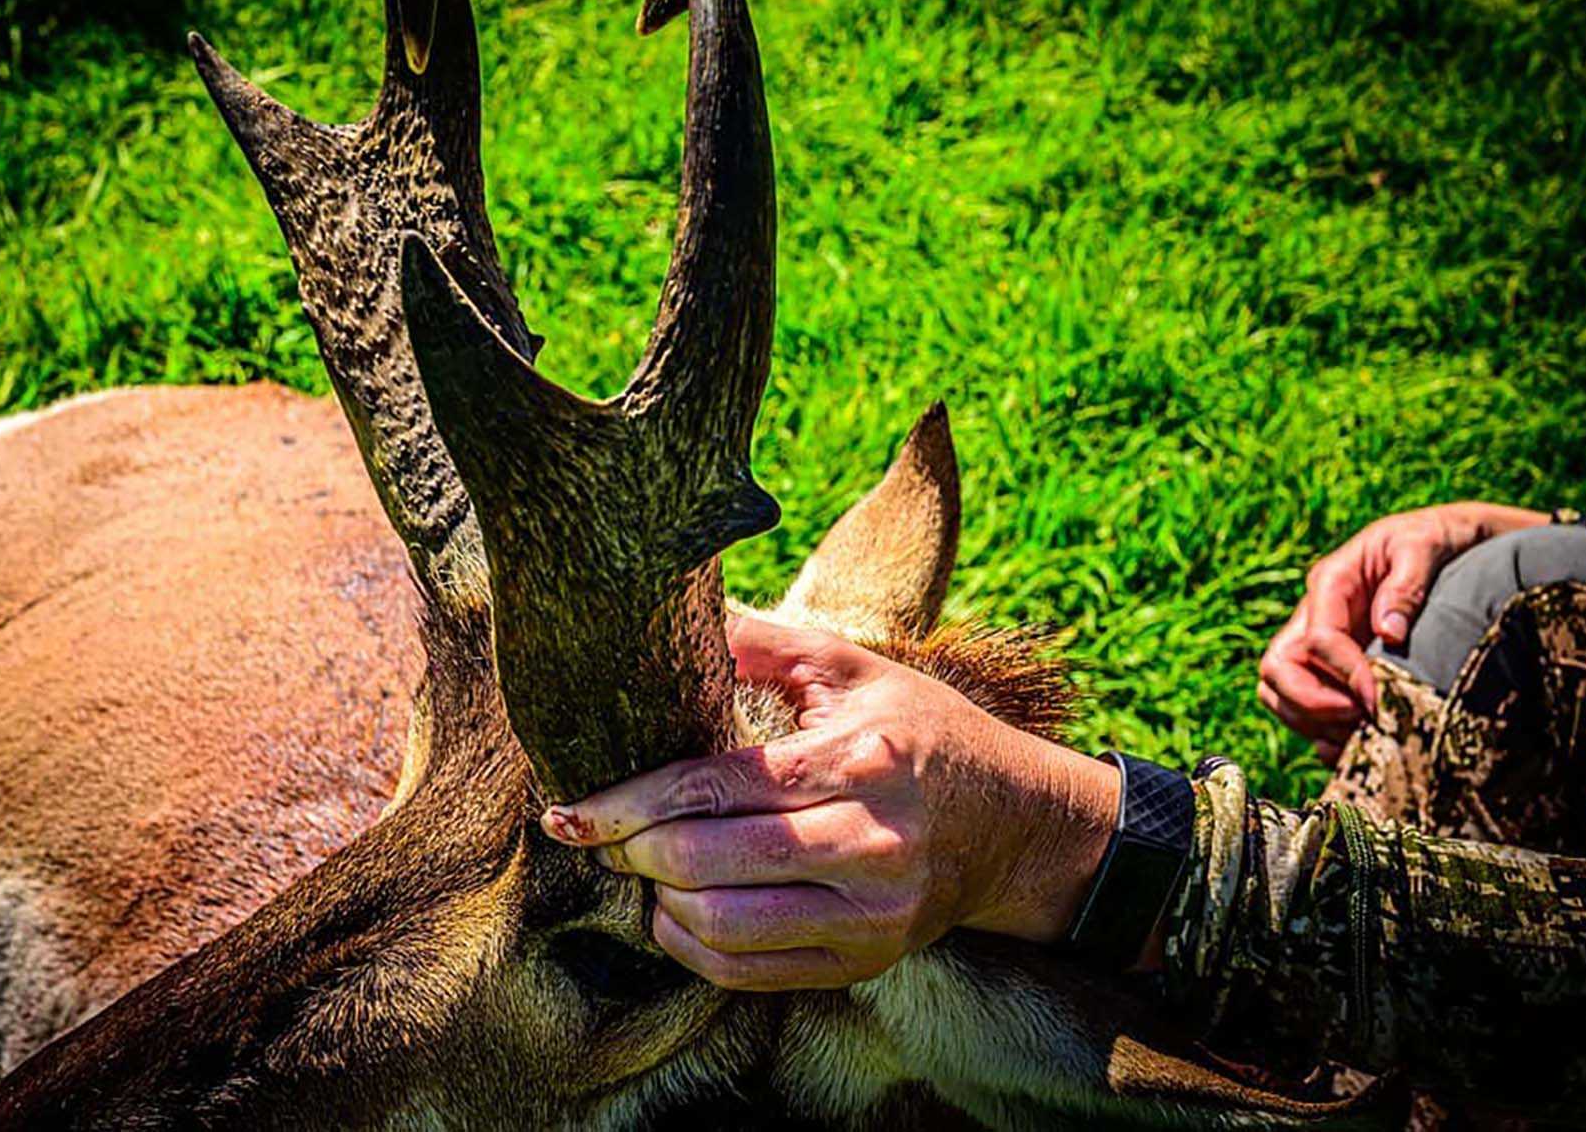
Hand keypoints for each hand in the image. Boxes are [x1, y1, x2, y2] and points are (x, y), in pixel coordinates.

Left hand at [539, 612, 1118, 990]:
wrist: (1015, 825)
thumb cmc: (924, 734)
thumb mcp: (854, 669)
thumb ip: (762, 640)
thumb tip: (668, 612)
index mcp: (859, 762)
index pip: (715, 787)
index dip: (629, 801)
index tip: (570, 810)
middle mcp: (869, 846)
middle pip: (707, 862)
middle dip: (632, 849)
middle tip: (602, 831)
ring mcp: (869, 917)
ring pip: (719, 927)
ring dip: (658, 900)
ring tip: (643, 865)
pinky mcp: (862, 963)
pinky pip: (746, 973)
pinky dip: (690, 946)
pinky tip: (676, 910)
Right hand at [1258, 501, 1544, 759]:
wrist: (1453, 541)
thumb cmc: (1438, 538)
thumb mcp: (1426, 546)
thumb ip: (1406, 585)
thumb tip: (1388, 633)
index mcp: (1331, 582)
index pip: (1315, 639)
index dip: (1343, 674)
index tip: (1377, 699)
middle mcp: (1314, 615)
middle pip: (1276, 668)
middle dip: (1310, 702)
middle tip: (1360, 719)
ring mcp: (1318, 645)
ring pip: (1279, 692)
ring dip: (1312, 721)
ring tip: (1362, 735)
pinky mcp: (1332, 668)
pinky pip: (1302, 708)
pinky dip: (1320, 733)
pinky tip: (1356, 745)